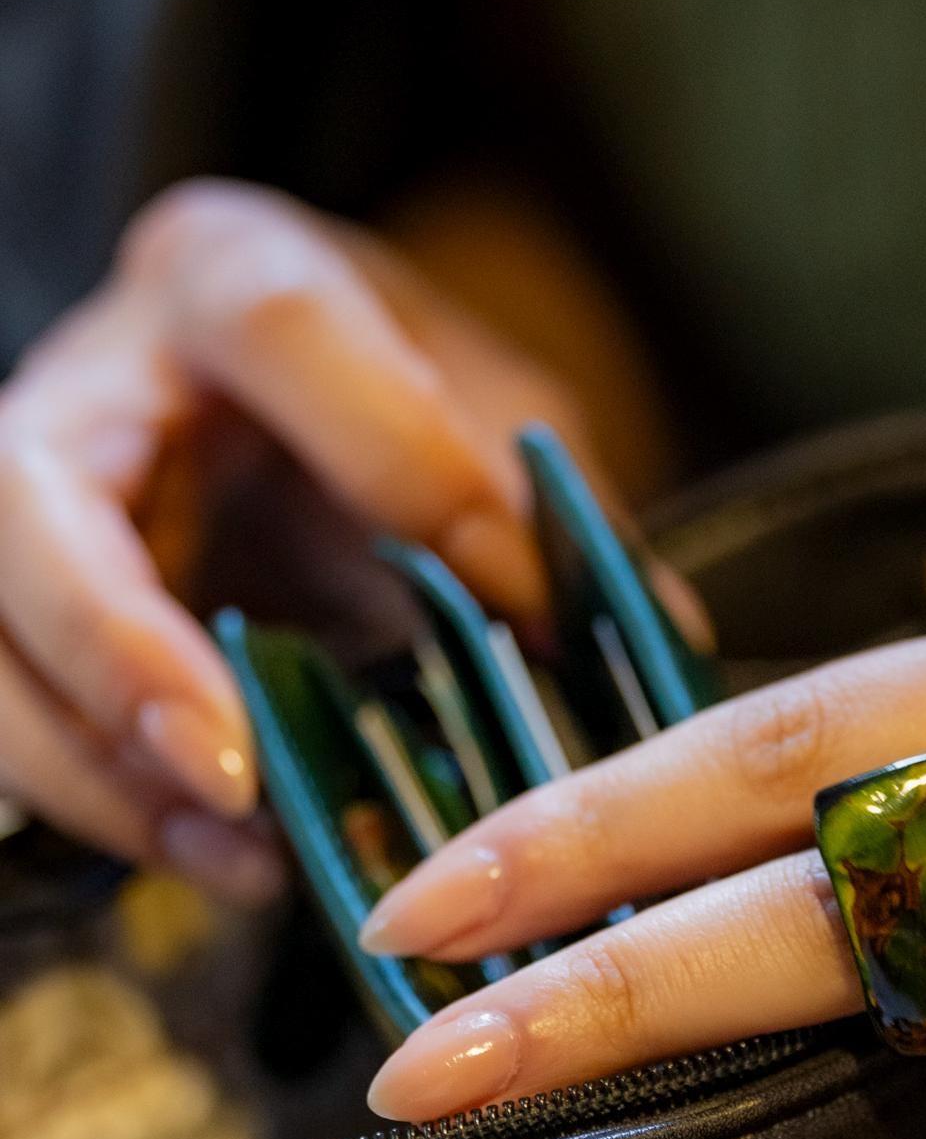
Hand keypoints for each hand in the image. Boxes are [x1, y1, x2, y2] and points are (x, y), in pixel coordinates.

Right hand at [0, 178, 675, 896]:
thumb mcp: (482, 413)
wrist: (278, 426)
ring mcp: (29, 509)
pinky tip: (224, 862)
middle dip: (116, 641)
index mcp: (225, 277)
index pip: (276, 324)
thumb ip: (545, 507)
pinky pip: (13, 723)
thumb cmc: (381, 406)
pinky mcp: (20, 624)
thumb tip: (650, 632)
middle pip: (26, 496)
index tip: (504, 578)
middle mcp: (90, 381)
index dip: (394, 453)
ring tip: (242, 849)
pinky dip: (112, 809)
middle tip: (227, 764)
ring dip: (97, 764)